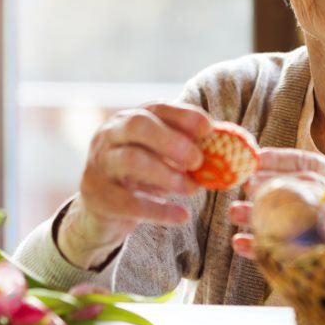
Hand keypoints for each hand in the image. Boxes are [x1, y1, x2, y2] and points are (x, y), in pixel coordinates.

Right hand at [58, 103, 211, 269]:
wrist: (101, 208)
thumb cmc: (139, 176)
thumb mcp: (159, 156)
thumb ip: (184, 147)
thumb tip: (225, 143)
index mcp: (128, 119)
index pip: (156, 108)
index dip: (183, 115)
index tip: (209, 128)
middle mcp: (109, 135)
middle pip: (137, 125)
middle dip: (171, 140)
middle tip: (198, 160)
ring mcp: (100, 164)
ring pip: (131, 160)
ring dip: (167, 174)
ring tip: (193, 188)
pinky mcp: (99, 197)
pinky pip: (130, 203)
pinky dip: (159, 211)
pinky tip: (183, 216)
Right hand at [229, 148, 324, 259]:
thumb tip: (305, 163)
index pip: (304, 165)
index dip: (280, 160)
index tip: (257, 157)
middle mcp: (322, 203)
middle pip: (286, 192)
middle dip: (262, 188)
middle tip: (242, 184)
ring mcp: (312, 228)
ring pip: (278, 221)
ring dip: (253, 216)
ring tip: (234, 213)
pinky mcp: (305, 255)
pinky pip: (278, 251)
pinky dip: (258, 248)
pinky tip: (238, 243)